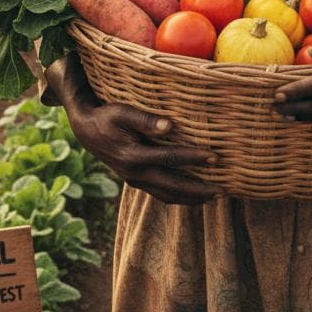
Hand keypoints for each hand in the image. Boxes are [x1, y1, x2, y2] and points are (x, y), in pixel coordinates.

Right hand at [51, 53, 220, 204]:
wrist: (86, 130)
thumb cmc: (107, 116)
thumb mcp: (123, 112)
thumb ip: (146, 120)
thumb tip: (170, 126)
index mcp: (134, 156)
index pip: (170, 159)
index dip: (194, 158)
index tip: (215, 157)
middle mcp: (135, 174)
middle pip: (173, 186)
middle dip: (200, 190)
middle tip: (224, 191)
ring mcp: (135, 181)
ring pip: (168, 196)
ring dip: (193, 198)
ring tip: (216, 197)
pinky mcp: (136, 181)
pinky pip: (161, 194)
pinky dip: (180, 197)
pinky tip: (195, 196)